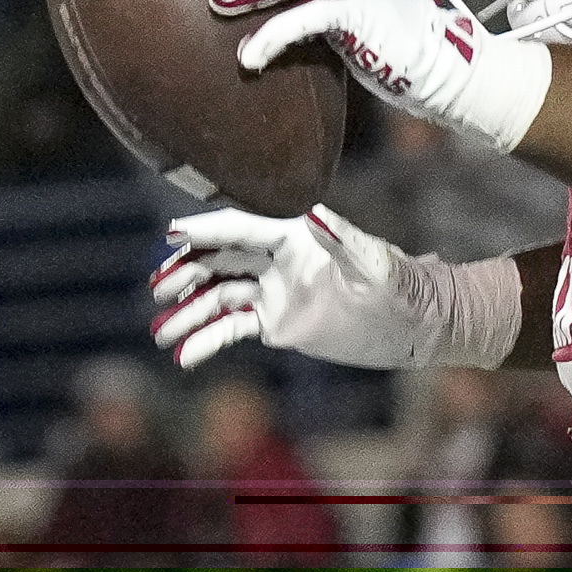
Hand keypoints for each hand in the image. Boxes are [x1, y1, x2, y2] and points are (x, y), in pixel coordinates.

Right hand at [150, 206, 479, 369]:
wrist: (412, 323)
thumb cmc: (399, 286)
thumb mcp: (374, 263)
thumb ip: (343, 239)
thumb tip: (316, 215)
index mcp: (294, 234)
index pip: (240, 227)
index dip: (205, 231)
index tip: (172, 236)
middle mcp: (276, 257)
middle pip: (218, 258)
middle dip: (185, 273)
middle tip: (158, 289)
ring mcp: (271, 289)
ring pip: (218, 296)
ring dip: (188, 311)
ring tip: (159, 330)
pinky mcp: (274, 321)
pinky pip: (231, 328)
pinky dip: (207, 340)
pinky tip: (184, 356)